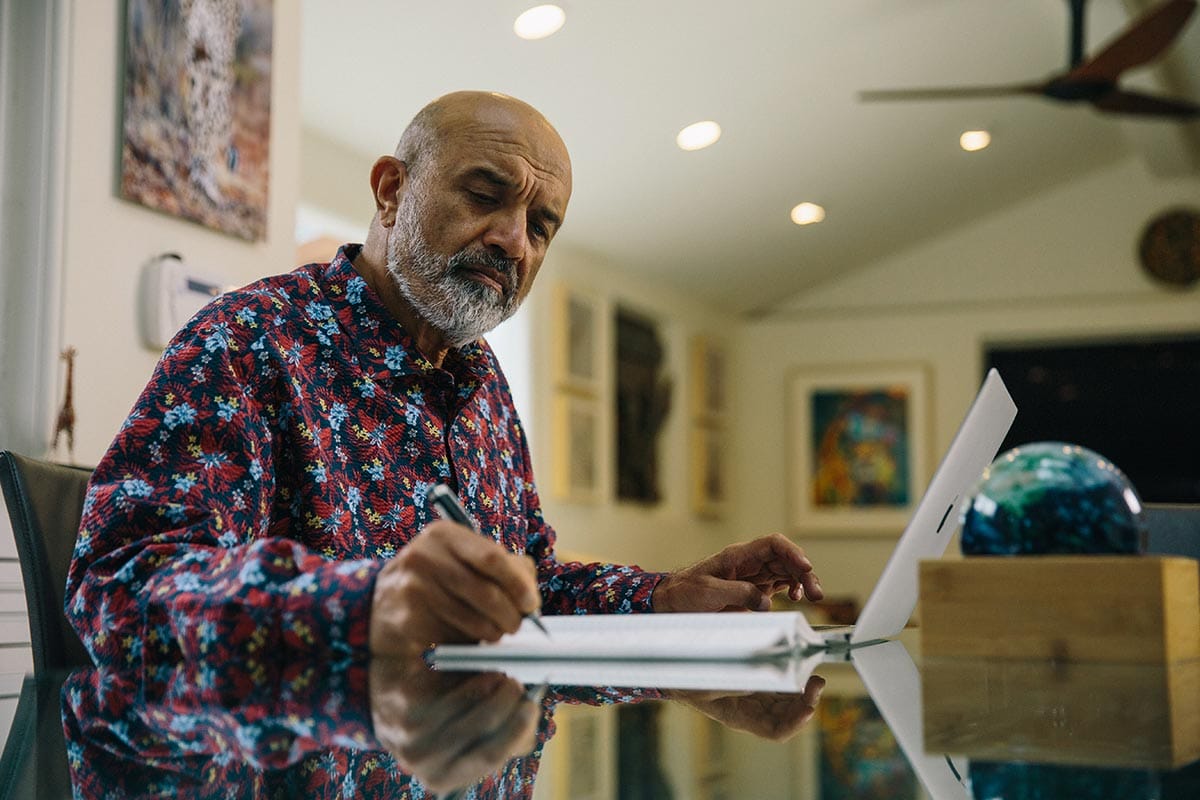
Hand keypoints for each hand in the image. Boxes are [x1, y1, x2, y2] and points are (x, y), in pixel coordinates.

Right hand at [369, 520, 540, 655]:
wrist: (382, 602)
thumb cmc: (437, 580)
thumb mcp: (464, 560)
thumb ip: (502, 567)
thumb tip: (530, 594)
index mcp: (444, 534)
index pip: (493, 558)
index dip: (518, 584)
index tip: (531, 604)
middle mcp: (424, 555)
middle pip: (487, 592)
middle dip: (511, 614)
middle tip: (517, 625)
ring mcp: (412, 587)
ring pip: (474, 620)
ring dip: (493, 632)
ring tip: (494, 632)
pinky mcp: (407, 620)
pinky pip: (454, 638)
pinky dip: (469, 643)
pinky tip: (467, 638)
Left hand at [369, 657, 542, 793]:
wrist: (385, 697)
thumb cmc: (436, 716)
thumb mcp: (463, 737)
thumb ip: (497, 738)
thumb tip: (527, 733)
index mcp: (443, 777)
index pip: (490, 756)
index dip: (517, 731)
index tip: (531, 707)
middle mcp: (425, 762)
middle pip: (483, 732)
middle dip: (510, 706)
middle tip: (520, 687)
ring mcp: (412, 734)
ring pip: (471, 707)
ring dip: (496, 687)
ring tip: (503, 677)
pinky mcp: (406, 704)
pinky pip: (454, 688)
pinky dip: (475, 677)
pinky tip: (483, 671)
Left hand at [652, 533, 822, 612]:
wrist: (672, 602)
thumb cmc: (685, 592)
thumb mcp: (709, 592)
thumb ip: (739, 594)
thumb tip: (766, 602)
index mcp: (738, 555)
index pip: (772, 544)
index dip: (792, 552)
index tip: (805, 567)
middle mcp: (749, 562)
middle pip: (785, 558)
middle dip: (803, 571)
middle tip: (816, 592)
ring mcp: (753, 575)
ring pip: (786, 570)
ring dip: (802, 581)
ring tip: (813, 596)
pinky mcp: (753, 590)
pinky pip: (779, 584)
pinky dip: (792, 588)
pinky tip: (797, 597)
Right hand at [671, 674, 825, 740]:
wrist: (677, 672)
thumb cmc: (688, 682)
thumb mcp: (707, 684)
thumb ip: (733, 685)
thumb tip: (758, 680)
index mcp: (741, 717)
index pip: (776, 731)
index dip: (795, 723)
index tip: (808, 709)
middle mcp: (752, 711)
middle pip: (787, 715)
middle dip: (805, 702)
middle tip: (816, 682)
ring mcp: (754, 698)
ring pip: (786, 701)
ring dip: (802, 691)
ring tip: (813, 676)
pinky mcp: (754, 684)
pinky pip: (779, 686)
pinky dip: (791, 679)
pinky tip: (797, 667)